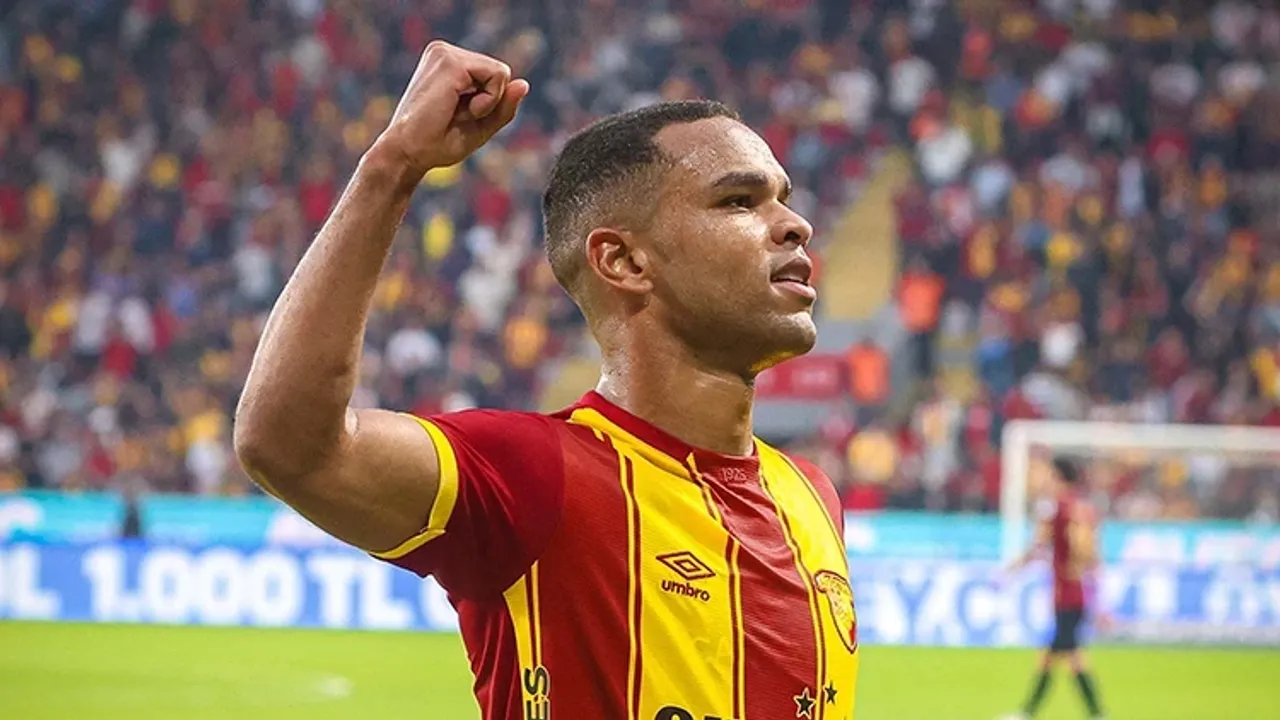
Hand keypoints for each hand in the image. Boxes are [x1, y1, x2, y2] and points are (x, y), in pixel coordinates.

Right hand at [371, 40, 529, 181]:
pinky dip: (487, 102)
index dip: (489, 104)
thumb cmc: (436, 143)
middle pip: (500, 73)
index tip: (458, 116)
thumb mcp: (480, 125)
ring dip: (487, 103)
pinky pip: (498, 76)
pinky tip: (461, 110)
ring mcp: (446, 53)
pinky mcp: (450, 62)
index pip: (494, 76)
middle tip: (456, 117)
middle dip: (489, 102)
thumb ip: (503, 106)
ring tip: (455, 113)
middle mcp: (445, 51)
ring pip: (501, 73)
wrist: (407, 153)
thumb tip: (524, 84)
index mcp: (447, 63)